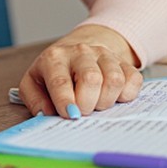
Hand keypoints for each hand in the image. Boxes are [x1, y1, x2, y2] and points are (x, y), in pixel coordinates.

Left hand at [17, 26, 142, 118]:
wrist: (75, 52)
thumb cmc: (52, 73)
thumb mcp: (33, 84)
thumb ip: (35, 100)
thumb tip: (47, 114)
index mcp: (54, 58)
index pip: (60, 81)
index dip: (65, 101)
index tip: (71, 115)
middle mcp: (80, 52)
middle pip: (91, 79)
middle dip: (88, 103)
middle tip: (83, 111)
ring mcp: (104, 55)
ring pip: (114, 80)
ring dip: (106, 100)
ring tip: (95, 103)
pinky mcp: (123, 62)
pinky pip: (133, 80)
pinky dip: (126, 95)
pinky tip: (113, 97)